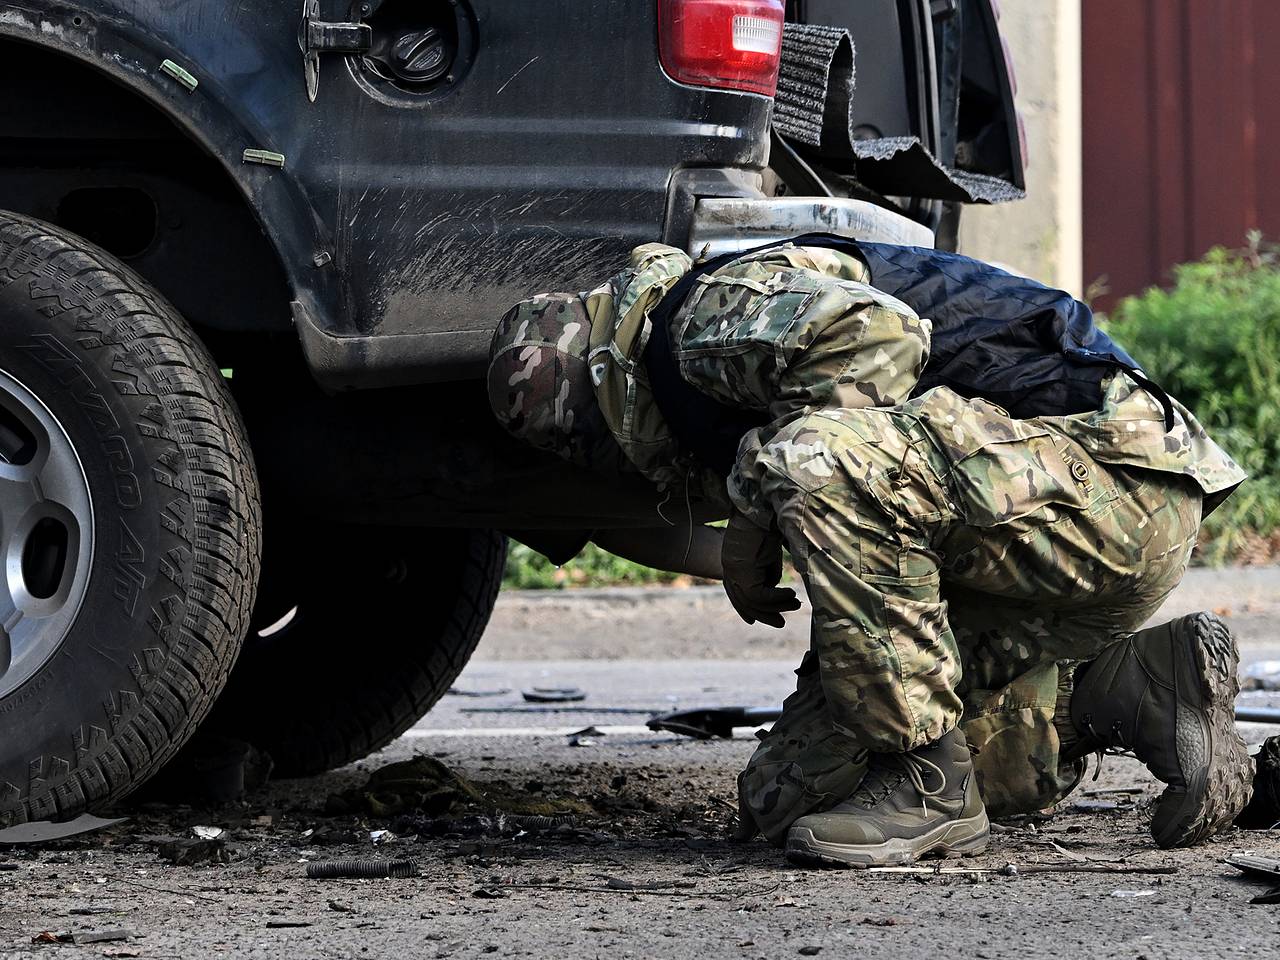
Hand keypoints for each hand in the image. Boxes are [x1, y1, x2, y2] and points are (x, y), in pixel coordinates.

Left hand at [721, 511, 800, 627]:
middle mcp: (729, 566)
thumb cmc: (769, 523)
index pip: (735, 592)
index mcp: (733, 561)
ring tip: (795, 604)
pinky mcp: (741, 569)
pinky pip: (759, 594)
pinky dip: (777, 597)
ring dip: (776, 606)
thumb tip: (772, 587)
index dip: (746, 609)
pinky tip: (791, 594)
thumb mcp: (768, 552)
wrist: (765, 504)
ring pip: (752, 600)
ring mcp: (733, 568)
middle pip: (742, 601)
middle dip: (763, 614)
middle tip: (780, 623)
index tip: (756, 621)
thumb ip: (767, 571)